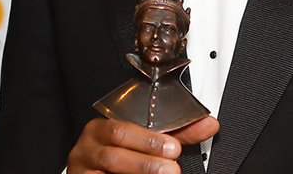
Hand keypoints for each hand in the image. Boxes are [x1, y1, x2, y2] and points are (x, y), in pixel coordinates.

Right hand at [67, 116, 218, 173]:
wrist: (97, 170)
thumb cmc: (121, 152)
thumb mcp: (146, 139)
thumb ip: (175, 133)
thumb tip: (208, 125)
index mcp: (100, 129)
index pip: (121, 129)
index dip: (148, 139)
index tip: (173, 146)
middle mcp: (87, 149)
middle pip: (114, 154)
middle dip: (145, 160)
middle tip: (171, 166)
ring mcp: (83, 170)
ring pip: (109, 170)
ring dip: (140, 171)